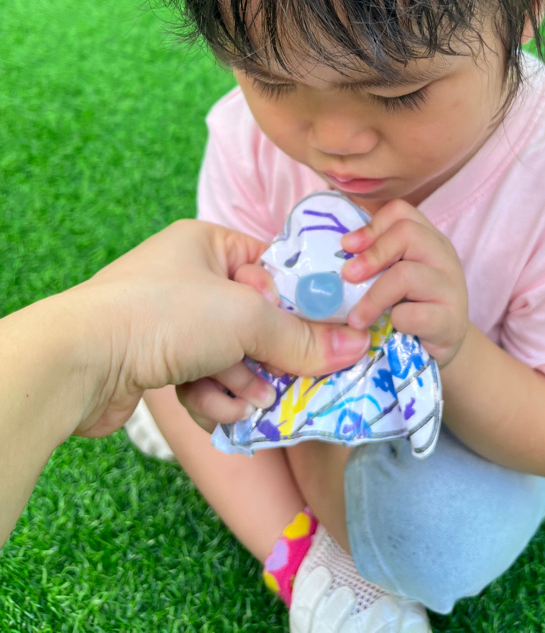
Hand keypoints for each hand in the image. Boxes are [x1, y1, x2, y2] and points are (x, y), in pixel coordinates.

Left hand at [71, 221, 370, 437]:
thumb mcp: (246, 319)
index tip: (327, 333)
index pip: (271, 268)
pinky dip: (212, 397)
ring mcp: (171, 321)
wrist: (81, 361)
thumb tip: (356, 346)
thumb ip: (302, 337)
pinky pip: (205, 378)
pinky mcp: (157, 361)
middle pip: (256, 320)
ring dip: (240, 384)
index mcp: (207, 244)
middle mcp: (189, 278)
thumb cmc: (165, 315)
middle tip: (284, 381)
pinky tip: (210, 407)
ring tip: (240, 401)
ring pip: (233, 356)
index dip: (298, 303)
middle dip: (268, 358)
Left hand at [339, 200, 468, 366]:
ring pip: (407, 274)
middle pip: (407, 233)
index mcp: (427, 238)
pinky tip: (389, 329)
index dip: (370, 227)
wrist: (441, 350)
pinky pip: (417, 314)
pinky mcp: (451, 321)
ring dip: (373, 297)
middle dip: (371, 255)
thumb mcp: (391, 276)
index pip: (401, 212)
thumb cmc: (408, 307)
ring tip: (356, 318)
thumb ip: (373, 261)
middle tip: (347, 277)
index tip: (347, 247)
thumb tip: (334, 257)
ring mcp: (451, 288)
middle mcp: (443, 256)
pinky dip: (396, 321)